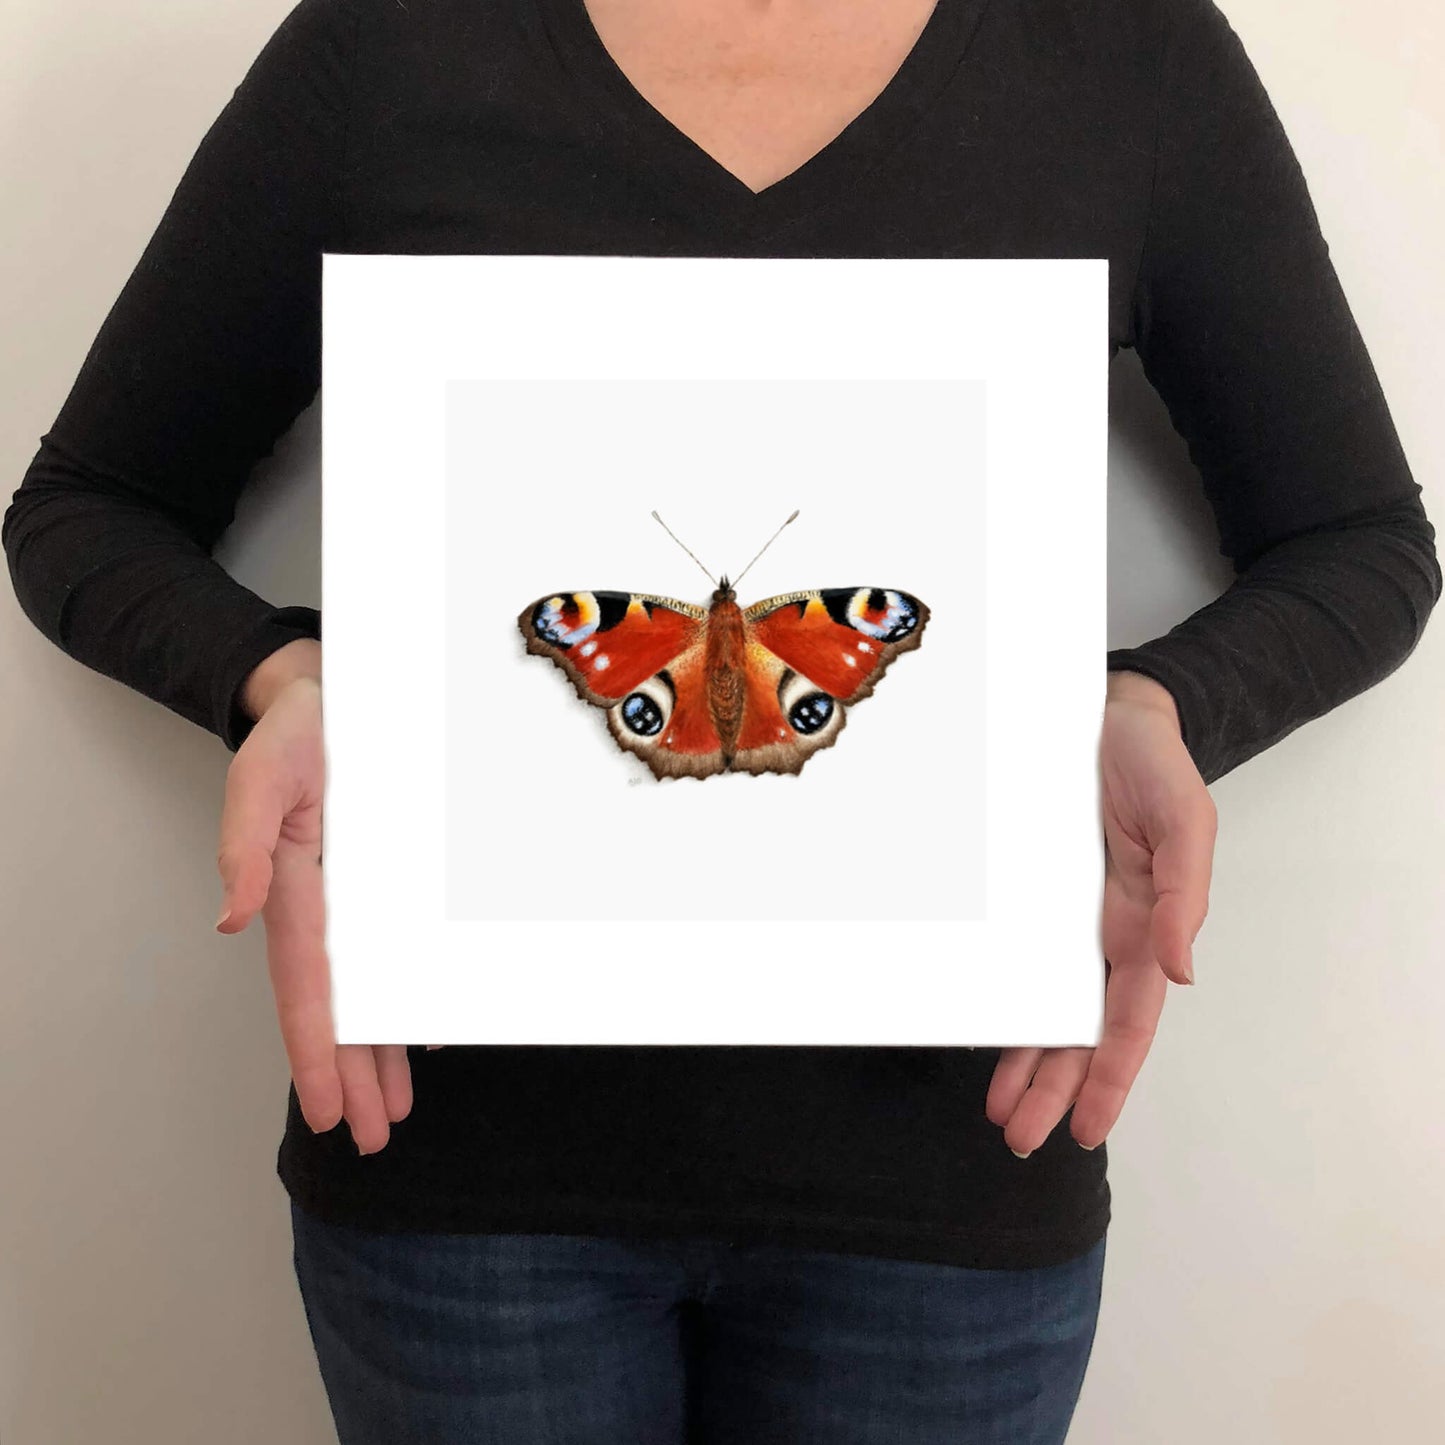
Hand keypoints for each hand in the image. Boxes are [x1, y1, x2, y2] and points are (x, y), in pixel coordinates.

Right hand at [214, 673, 412, 1152]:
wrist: (329, 698)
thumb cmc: (296, 734)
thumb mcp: (264, 776)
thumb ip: (245, 844)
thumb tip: (230, 919)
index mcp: (295, 891)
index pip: (308, 989)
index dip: (317, 1052)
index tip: (331, 1111)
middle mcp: (328, 906)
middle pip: (342, 1007)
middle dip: (355, 1074)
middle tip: (375, 1136)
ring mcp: (358, 899)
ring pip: (370, 989)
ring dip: (381, 1051)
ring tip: (396, 1109)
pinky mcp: (387, 882)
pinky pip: (398, 951)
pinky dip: (409, 994)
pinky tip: (425, 1031)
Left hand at [986, 671, 1215, 1156]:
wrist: (1110, 716)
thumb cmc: (1156, 768)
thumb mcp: (1186, 824)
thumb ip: (1186, 896)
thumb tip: (1181, 972)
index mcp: (1144, 927)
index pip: (1126, 1022)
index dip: (1108, 1078)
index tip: (1086, 1130)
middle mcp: (1102, 934)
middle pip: (1078, 1030)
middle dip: (1053, 1088)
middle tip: (1020, 1139)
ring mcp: (1062, 919)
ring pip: (1042, 1005)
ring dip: (1023, 1061)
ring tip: (997, 1110)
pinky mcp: (1028, 894)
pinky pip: (1012, 955)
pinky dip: (1000, 996)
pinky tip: (981, 1026)